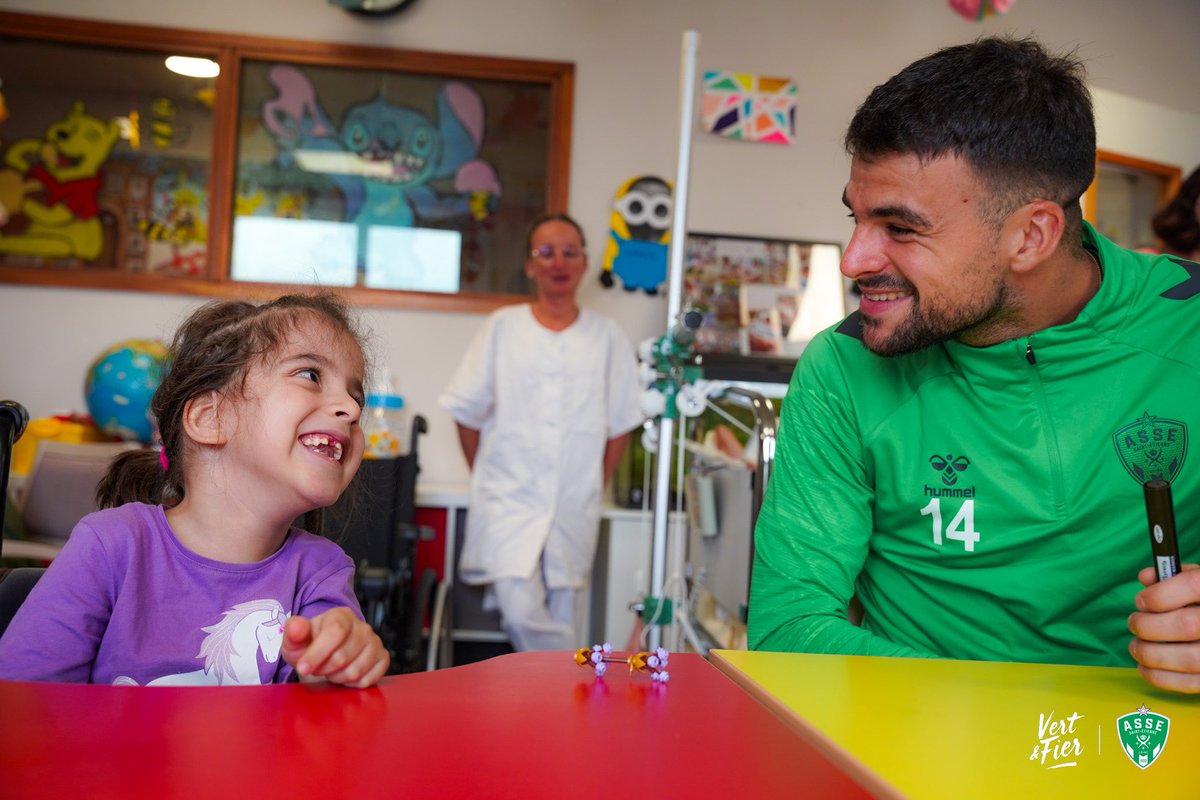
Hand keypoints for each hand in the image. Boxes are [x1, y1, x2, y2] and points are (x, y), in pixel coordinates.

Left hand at [281, 608, 389, 687]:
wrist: (327, 651)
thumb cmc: (311, 645)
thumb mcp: (296, 641)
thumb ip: (294, 633)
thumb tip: (296, 626)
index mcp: (342, 616)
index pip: (336, 631)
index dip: (318, 652)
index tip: (303, 668)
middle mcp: (363, 627)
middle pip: (343, 657)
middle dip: (324, 669)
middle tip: (317, 667)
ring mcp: (375, 643)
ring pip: (355, 672)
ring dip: (337, 677)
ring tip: (331, 670)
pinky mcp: (383, 658)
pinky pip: (367, 680)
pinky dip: (352, 684)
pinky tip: (345, 675)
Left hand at [1127, 563, 1199, 692]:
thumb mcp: (1198, 580)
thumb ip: (1173, 576)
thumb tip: (1147, 578)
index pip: (1192, 585)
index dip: (1158, 594)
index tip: (1141, 601)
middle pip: (1186, 624)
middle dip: (1148, 625)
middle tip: (1133, 623)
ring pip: (1188, 658)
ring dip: (1150, 653)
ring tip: (1136, 646)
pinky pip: (1190, 683)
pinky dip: (1160, 677)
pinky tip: (1145, 666)